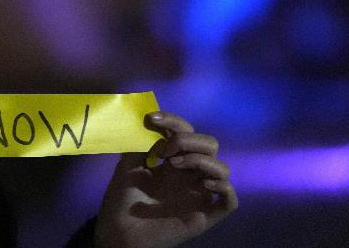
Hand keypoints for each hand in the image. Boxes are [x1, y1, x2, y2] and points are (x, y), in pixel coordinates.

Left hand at [94, 111, 237, 247]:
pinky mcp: (206, 215)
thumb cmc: (122, 199)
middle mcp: (190, 175)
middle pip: (209, 145)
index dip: (174, 121)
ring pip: (222, 168)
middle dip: (188, 139)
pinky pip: (230, 200)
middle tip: (164, 150)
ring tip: (175, 165)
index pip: (187, 132)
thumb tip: (152, 119)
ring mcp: (199, 194)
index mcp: (173, 160)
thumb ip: (142, 142)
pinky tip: (201, 184)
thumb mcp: (128, 164)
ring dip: (200, 159)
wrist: (119, 230)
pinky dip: (222, 187)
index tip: (152, 119)